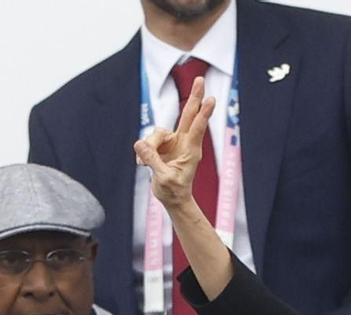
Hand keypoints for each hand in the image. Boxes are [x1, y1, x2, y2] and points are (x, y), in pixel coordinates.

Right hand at [134, 75, 216, 210]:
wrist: (173, 198)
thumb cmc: (173, 191)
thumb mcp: (163, 178)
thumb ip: (152, 160)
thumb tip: (139, 144)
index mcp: (191, 151)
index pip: (197, 128)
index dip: (203, 114)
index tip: (210, 100)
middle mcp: (184, 143)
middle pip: (189, 115)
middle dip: (195, 97)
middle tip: (201, 80)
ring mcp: (174, 142)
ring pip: (156, 133)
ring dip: (148, 146)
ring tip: (143, 165)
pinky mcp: (164, 144)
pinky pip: (148, 140)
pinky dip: (143, 151)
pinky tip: (142, 164)